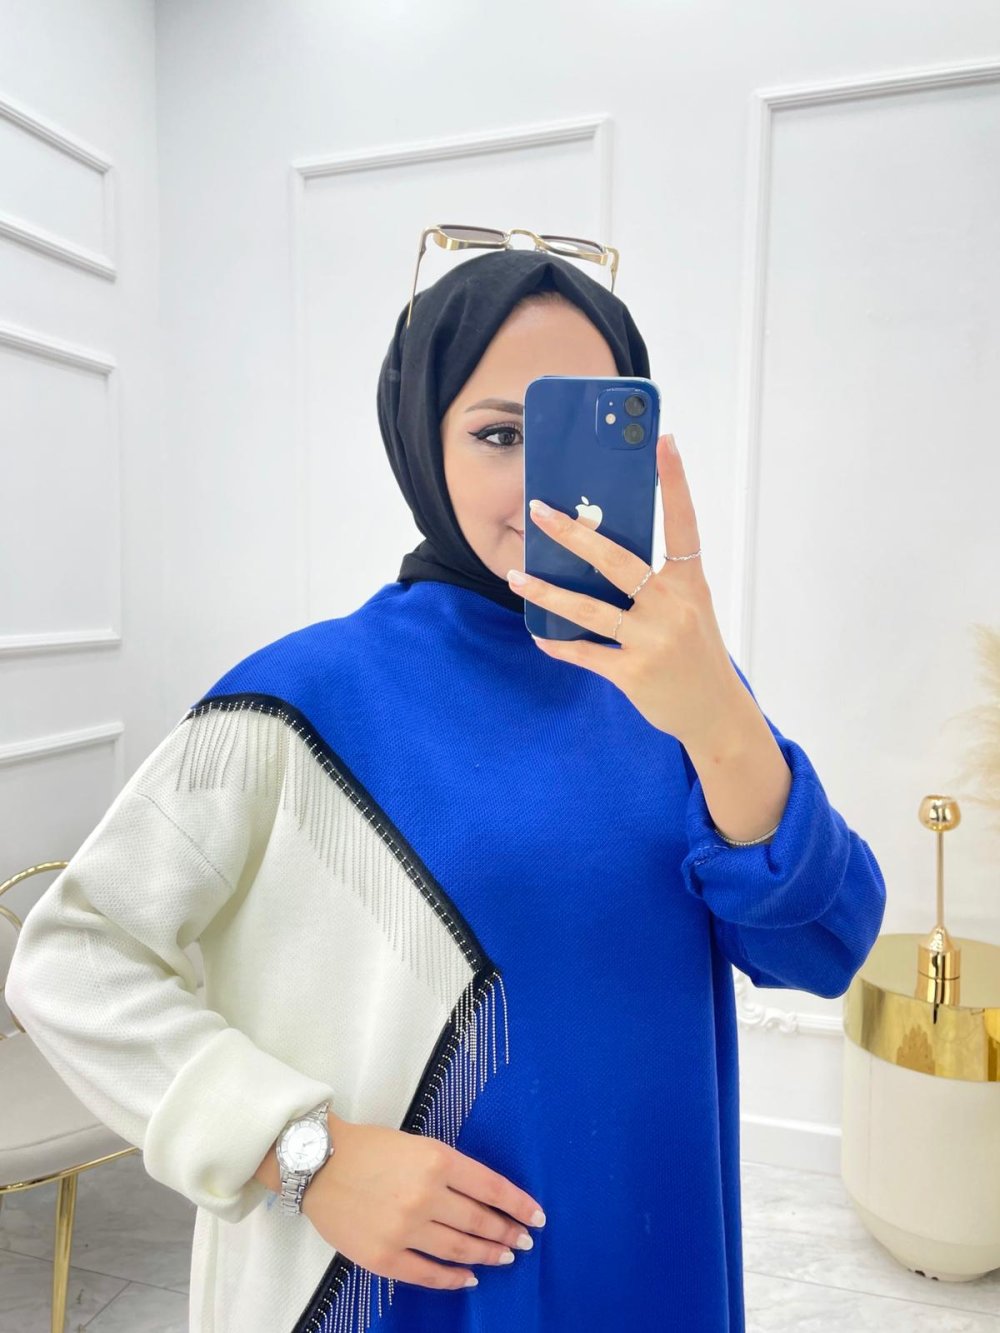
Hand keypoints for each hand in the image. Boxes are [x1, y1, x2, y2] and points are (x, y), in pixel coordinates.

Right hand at [301, 1114, 545, 1291]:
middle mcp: (425, 1195)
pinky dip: (453, 1279)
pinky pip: (427, 1273)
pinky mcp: (384, 1256)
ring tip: (505, 1257)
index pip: (491, 1187)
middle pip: (479, 1220)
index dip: (518, 1204)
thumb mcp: (418, 1145)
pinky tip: (469, 1278)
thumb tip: (485, 1196)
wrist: (318, 1163)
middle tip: (525, 1240)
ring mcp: (404, 1228)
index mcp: (437, 1160)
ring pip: (460, 1249)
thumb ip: (450, 1169)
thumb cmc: (369, 1148)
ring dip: (488, 1255)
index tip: (537, 1216)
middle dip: (508, 1232)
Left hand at [507, 433, 745, 751]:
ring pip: (588, 609)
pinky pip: (585, 652)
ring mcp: (652, 641)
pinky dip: (558, 642)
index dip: (675, 482)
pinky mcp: (633, 673)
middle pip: (615, 560)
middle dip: (573, 533)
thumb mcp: (688, 608)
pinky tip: (538, 632)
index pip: (683, 524)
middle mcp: (672, 606)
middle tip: (539, 511)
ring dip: (547, 592)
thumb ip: (655, 582)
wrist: (716, 713)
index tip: (664, 442)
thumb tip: (599, 551)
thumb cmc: (696, 651)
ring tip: (515, 577)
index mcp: (690, 583)